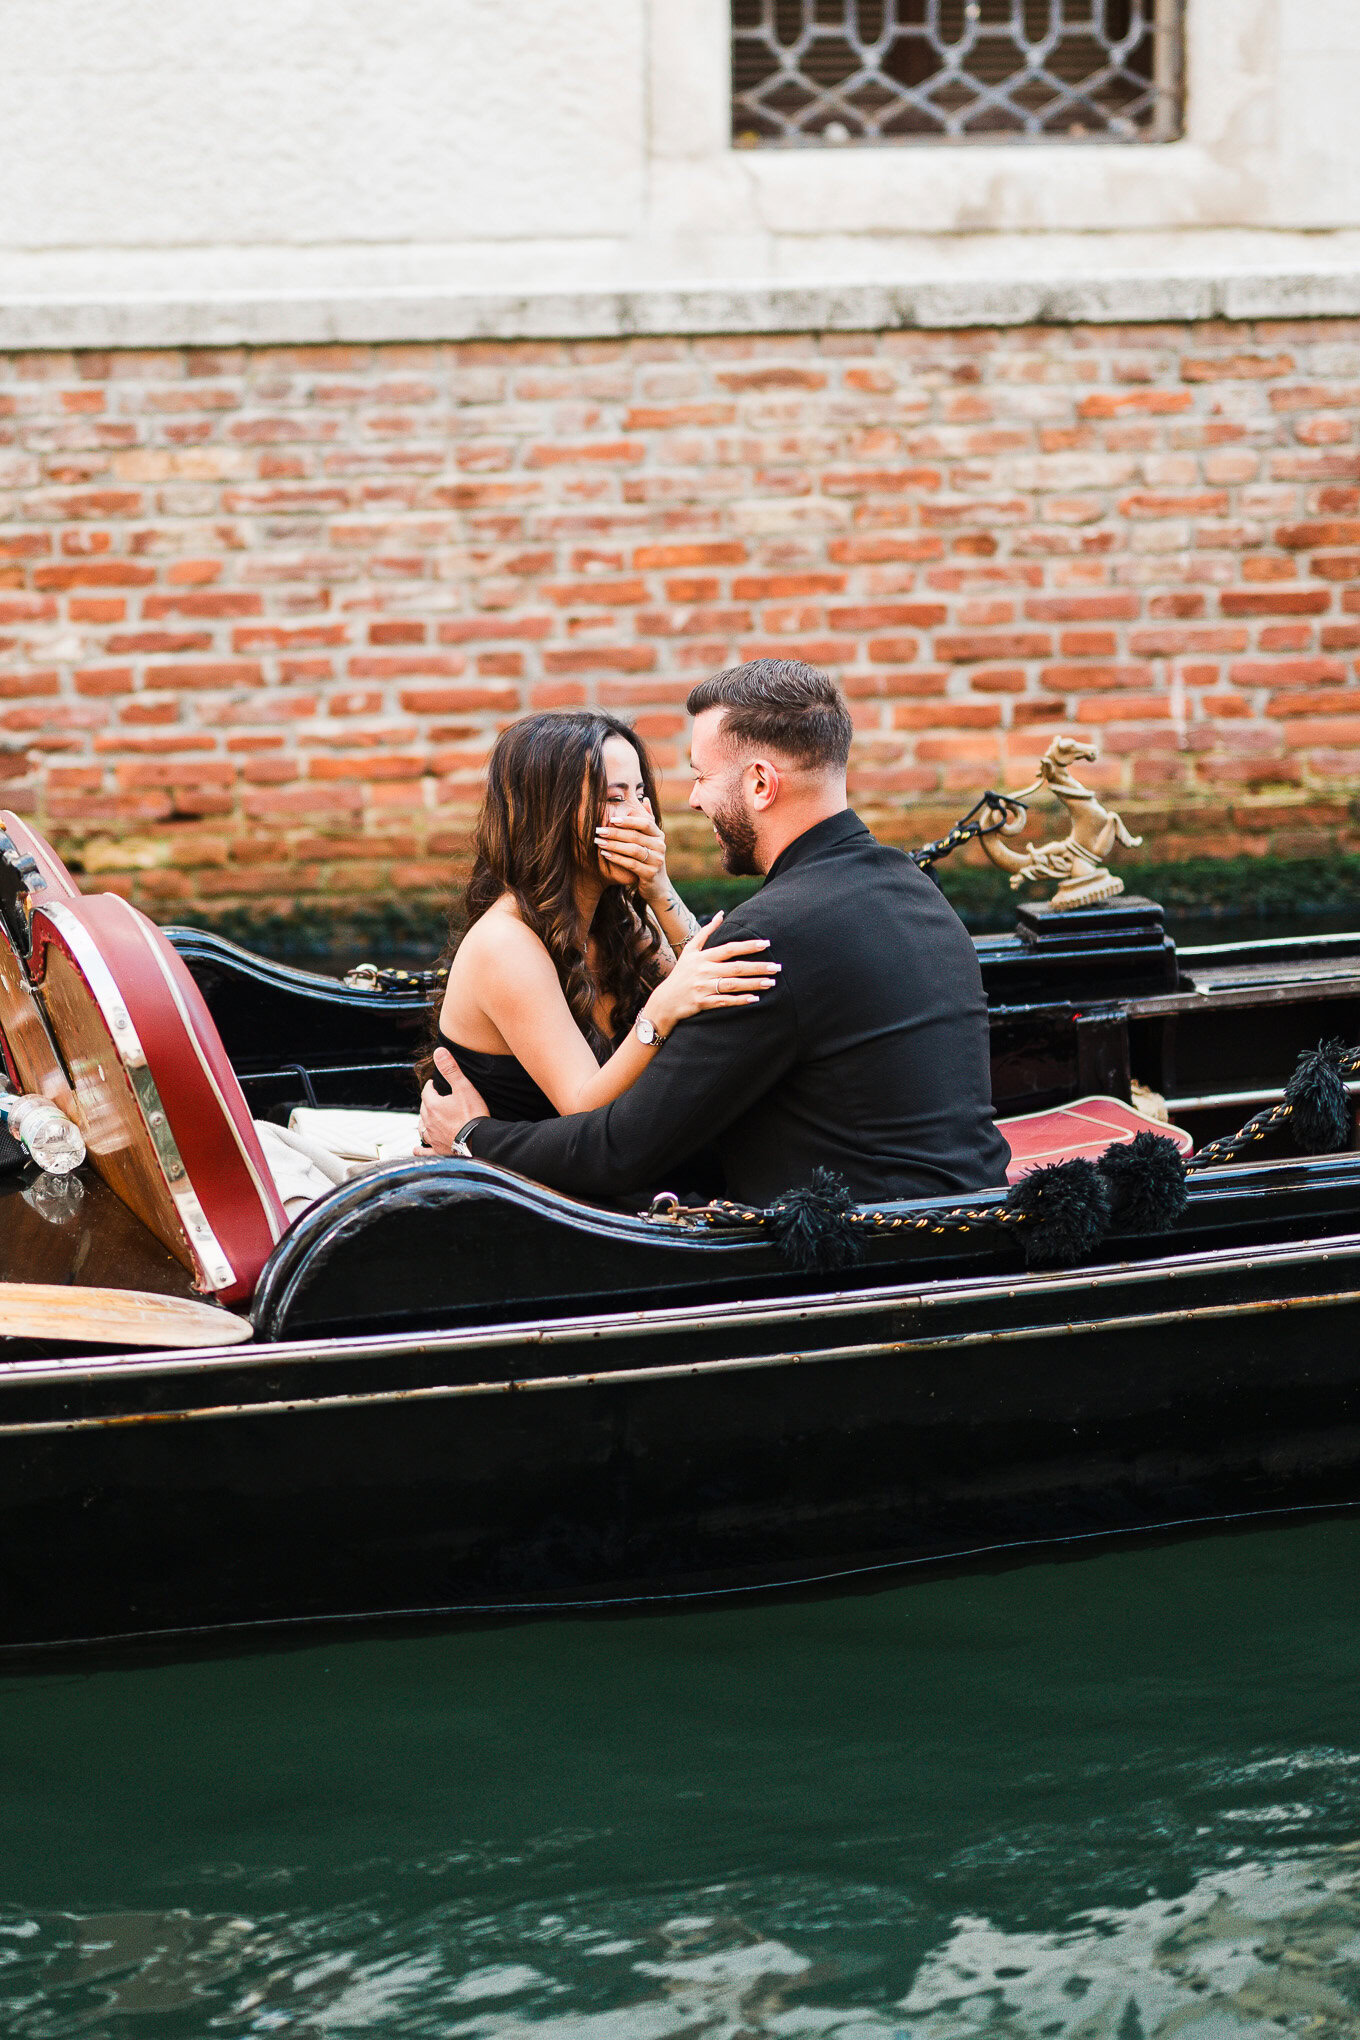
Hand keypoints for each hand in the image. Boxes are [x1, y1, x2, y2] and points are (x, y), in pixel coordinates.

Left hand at [416, 1047, 488, 1154]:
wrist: (478, 1141)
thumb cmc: (473, 1115)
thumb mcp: (463, 1087)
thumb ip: (450, 1069)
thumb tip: (439, 1052)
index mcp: (433, 1105)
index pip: (427, 1091)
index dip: (431, 1086)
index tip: (435, 1083)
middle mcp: (429, 1122)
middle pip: (424, 1108)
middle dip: (428, 1102)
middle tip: (436, 1098)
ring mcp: (432, 1137)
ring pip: (422, 1128)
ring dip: (423, 1122)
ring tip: (427, 1119)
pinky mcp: (438, 1150)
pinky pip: (425, 1150)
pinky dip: (420, 1149)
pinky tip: (417, 1149)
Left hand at [594, 803, 668, 903]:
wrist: (656, 886)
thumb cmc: (649, 859)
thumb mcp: (650, 839)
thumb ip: (648, 820)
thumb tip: (645, 798)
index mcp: (659, 835)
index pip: (645, 823)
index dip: (628, 820)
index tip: (611, 818)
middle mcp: (660, 847)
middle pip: (636, 836)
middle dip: (615, 832)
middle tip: (598, 830)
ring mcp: (657, 861)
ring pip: (633, 850)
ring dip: (613, 845)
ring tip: (598, 842)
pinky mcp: (650, 874)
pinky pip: (631, 864)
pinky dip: (616, 858)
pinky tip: (605, 854)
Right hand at [645, 913, 779, 1032]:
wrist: (665, 1001)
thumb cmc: (681, 973)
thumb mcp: (690, 951)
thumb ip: (706, 932)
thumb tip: (721, 913)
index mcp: (702, 957)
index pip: (728, 949)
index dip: (748, 946)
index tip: (766, 943)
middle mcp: (703, 971)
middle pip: (735, 968)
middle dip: (758, 967)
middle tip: (777, 967)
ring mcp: (703, 987)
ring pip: (732, 985)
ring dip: (753, 983)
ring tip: (771, 982)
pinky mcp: (703, 1003)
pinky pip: (725, 1001)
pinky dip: (740, 1000)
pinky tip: (755, 999)